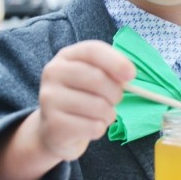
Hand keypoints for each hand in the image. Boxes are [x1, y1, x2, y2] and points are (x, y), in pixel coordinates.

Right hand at [34, 40, 135, 160]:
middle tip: (115, 100)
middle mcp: (53, 73)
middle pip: (97, 79)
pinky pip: (93, 127)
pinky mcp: (53, 125)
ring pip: (98, 106)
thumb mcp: (94, 77)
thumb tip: (128, 75)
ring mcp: (49, 99)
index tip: (131, 75)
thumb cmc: (82, 97)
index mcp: (66, 56)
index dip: (116, 61)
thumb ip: (111, 72)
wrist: (55, 128)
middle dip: (115, 93)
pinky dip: (100, 129)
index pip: (93, 51)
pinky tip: (89, 127)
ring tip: (101, 115)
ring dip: (109, 114)